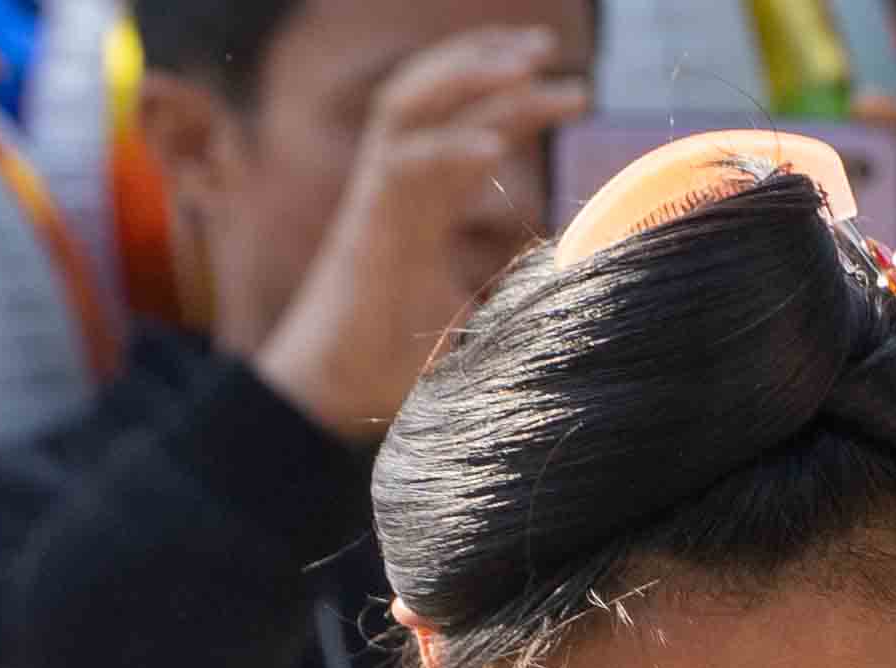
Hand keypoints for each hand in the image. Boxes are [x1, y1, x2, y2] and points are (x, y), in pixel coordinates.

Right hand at [251, 26, 593, 442]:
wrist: (326, 392)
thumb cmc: (384, 365)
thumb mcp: (469, 323)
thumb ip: (510, 300)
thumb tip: (566, 301)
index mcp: (421, 201)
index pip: (467, 125)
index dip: (513, 98)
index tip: (570, 86)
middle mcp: (398, 184)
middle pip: (439, 95)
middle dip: (492, 60)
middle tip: (550, 47)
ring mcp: (377, 195)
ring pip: (413, 103)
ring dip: (468, 74)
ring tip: (527, 63)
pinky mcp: (365, 221)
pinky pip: (405, 162)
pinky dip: (450, 147)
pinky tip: (497, 145)